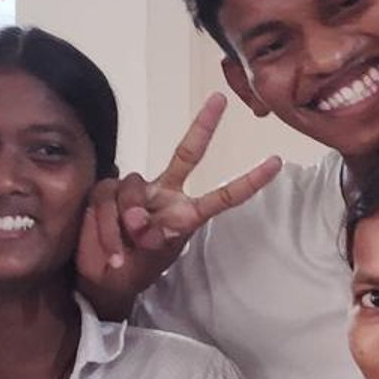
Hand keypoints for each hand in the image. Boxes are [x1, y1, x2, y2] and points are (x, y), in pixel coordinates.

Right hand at [74, 94, 281, 315]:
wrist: (103, 278)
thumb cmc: (134, 268)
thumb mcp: (148, 256)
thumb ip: (147, 234)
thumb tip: (135, 214)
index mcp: (185, 213)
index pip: (222, 195)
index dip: (249, 181)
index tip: (275, 162)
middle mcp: (165, 194)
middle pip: (187, 154)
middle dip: (204, 125)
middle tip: (220, 100)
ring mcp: (136, 191)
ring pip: (134, 187)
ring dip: (125, 222)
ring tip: (125, 246)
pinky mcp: (107, 191)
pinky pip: (107, 198)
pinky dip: (106, 228)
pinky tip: (111, 248)